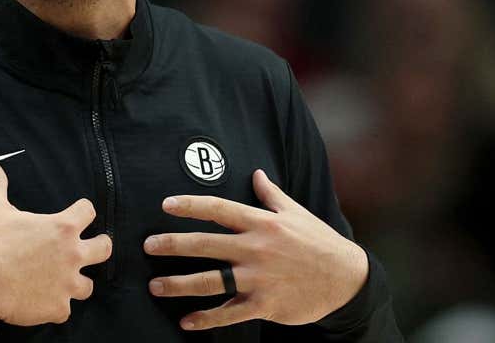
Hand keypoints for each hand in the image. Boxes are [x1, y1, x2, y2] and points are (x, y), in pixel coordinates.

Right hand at [0, 162, 112, 325]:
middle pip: (104, 248)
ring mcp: (67, 284)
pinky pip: (65, 310)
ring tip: (64, 282)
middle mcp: (72, 255)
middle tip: (90, 248)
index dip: (82, 211)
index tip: (78, 214)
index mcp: (62, 228)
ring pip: (88, 286)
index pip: (88, 211)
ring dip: (77, 283)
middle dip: (99, 247)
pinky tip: (44, 303)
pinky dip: (56, 307)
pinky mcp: (57, 308)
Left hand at [143, 169, 367, 330]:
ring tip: (156, 286)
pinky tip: (187, 322)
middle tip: (147, 246)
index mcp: (262, 223)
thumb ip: (271, 194)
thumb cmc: (319, 242)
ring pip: (210, 281)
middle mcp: (256, 248)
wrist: (346, 279)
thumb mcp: (296, 213)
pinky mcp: (264, 304)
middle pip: (206, 244)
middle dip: (172, 245)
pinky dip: (206, 319)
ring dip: (179, 284)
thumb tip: (256, 172)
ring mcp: (259, 278)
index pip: (219, 209)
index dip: (191, 205)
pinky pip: (229, 313)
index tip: (167, 205)